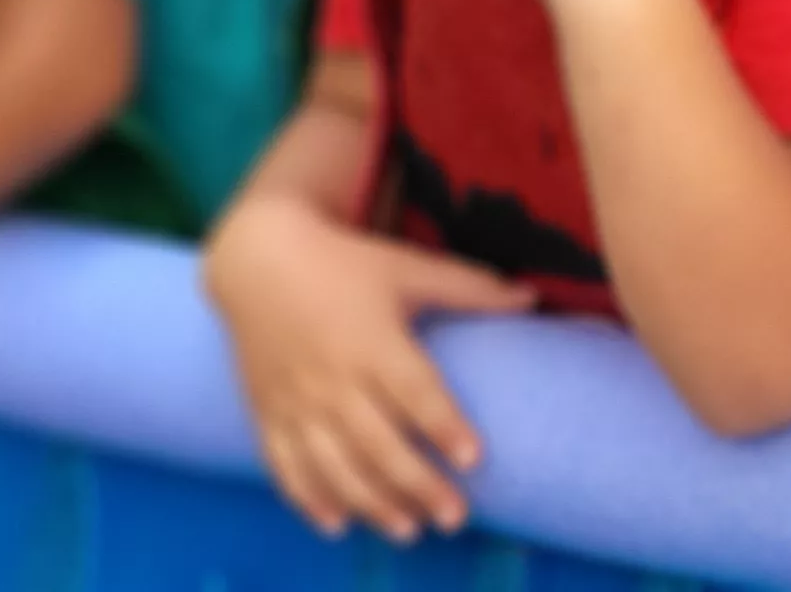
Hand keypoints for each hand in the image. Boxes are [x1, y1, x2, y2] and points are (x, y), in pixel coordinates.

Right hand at [203, 194, 533, 542]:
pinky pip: (285, 466)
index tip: (474, 459)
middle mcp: (332, 379)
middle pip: (377, 443)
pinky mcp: (267, 413)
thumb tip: (531, 298)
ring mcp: (295, 401)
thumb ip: (470, 289)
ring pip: (334, 466)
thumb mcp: (408, 268)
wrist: (259, 261)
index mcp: (373, 342)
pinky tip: (338, 524)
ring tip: (409, 530)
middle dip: (418, 484)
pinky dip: (309, 499)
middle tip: (455, 517)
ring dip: (371, 503)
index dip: (444, 425)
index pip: (414, 393)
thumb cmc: (347, 264)